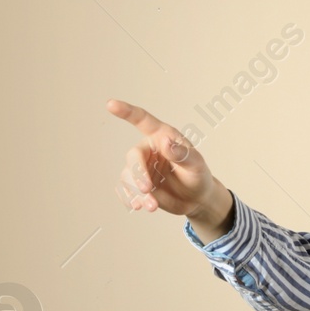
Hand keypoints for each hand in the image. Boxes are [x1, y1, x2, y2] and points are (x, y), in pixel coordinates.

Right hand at [107, 99, 219, 219]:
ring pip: (127, 176)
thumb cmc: (198, 175)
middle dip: (138, 174)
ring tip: (151, 205)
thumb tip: (166, 142)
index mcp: (162, 136)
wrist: (196, 199)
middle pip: (133, 156)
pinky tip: (140, 206)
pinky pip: (125, 190)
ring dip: (136, 192)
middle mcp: (148, 150)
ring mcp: (141, 168)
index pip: (142, 120)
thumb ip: (181, 154)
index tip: (110, 104)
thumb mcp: (196, 164)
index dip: (126, 111)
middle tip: (147, 189)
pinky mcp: (137, 185)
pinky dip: (130, 199)